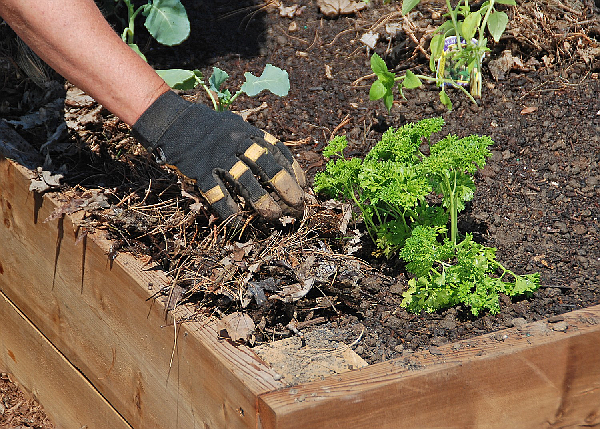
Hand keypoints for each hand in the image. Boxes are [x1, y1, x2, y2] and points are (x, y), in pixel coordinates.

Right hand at [132, 91, 304, 220]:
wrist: (173, 122)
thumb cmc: (211, 129)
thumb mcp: (237, 126)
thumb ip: (257, 141)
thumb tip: (283, 166)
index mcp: (249, 132)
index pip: (278, 151)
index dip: (293, 170)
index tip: (303, 186)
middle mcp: (236, 142)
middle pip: (267, 164)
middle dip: (286, 186)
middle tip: (298, 205)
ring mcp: (218, 156)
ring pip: (245, 180)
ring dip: (262, 200)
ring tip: (275, 217)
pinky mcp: (200, 170)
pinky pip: (217, 193)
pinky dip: (228, 210)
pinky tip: (238, 224)